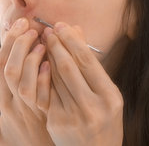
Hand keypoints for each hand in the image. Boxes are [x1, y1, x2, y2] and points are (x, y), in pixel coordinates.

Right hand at [0, 17, 53, 145]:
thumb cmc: (24, 143)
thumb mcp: (2, 130)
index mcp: (1, 101)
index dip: (8, 42)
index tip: (19, 24)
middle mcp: (12, 106)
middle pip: (8, 69)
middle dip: (17, 43)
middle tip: (30, 26)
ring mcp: (28, 112)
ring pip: (22, 80)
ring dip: (31, 57)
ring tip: (42, 40)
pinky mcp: (44, 119)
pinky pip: (41, 95)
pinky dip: (44, 77)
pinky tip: (50, 63)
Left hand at [39, 22, 122, 145]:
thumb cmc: (103, 121)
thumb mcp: (106, 94)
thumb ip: (91, 65)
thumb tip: (77, 29)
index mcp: (110, 97)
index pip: (87, 61)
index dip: (71, 40)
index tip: (60, 25)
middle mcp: (93, 107)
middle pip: (68, 67)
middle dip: (56, 45)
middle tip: (47, 30)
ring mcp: (73, 116)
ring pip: (54, 78)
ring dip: (45, 56)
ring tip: (41, 42)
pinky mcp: (56, 122)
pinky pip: (46, 92)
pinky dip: (41, 75)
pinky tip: (38, 62)